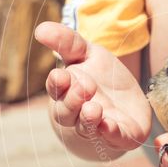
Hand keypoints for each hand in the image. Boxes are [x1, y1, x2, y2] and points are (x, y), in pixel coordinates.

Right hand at [35, 22, 149, 153]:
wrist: (127, 105)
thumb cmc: (100, 79)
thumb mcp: (86, 54)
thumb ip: (67, 42)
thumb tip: (40, 29)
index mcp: (65, 91)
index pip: (56, 89)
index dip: (57, 84)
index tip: (61, 75)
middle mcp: (77, 113)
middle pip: (66, 113)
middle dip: (72, 101)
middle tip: (84, 86)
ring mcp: (97, 127)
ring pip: (86, 128)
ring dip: (88, 119)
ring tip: (93, 109)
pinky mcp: (120, 136)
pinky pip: (112, 138)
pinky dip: (109, 133)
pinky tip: (110, 125)